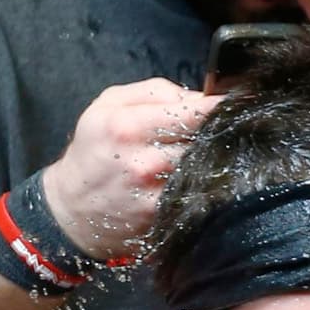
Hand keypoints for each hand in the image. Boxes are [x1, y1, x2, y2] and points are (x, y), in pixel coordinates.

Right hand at [39, 78, 216, 260]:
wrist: (72, 208)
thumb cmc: (95, 149)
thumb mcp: (109, 105)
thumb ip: (155, 91)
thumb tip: (200, 96)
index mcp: (126, 126)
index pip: (191, 114)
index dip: (219, 108)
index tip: (237, 104)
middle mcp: (143, 162)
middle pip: (205, 142)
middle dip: (217, 134)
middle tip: (223, 131)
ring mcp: (156, 194)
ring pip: (207, 170)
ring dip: (215, 161)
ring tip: (206, 156)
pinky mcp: (165, 219)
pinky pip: (200, 196)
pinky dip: (205, 186)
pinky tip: (197, 180)